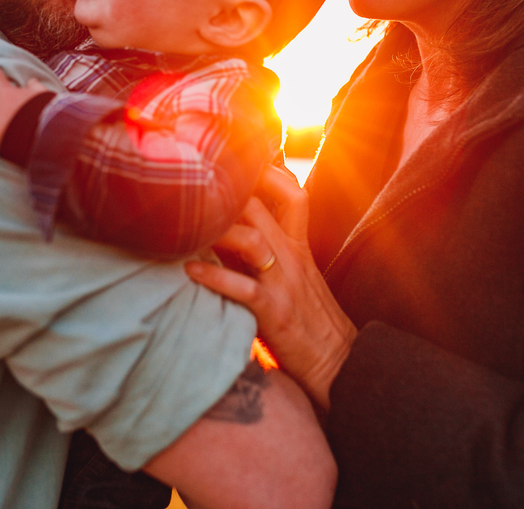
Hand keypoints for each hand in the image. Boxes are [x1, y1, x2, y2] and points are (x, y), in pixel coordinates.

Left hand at [185, 166, 356, 411]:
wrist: (339, 361)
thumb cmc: (308, 318)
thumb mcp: (294, 275)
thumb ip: (269, 249)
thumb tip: (227, 229)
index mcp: (298, 246)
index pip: (292, 194)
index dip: (267, 172)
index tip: (234, 161)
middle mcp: (291, 257)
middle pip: (260, 207)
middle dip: (226, 193)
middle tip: (192, 187)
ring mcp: (283, 283)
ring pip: (251, 239)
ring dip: (216, 229)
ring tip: (185, 227)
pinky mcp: (274, 312)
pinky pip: (243, 288)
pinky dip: (214, 277)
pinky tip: (189, 271)